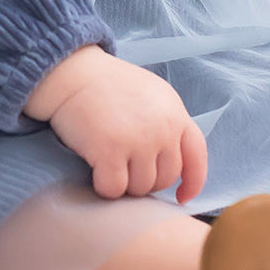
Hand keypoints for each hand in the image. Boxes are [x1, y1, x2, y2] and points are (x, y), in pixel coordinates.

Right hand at [43, 51, 208, 204]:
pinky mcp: (110, 152)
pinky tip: (95, 169)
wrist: (73, 72)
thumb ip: (167, 124)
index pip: (196, 155)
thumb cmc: (108, 85)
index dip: (193, 181)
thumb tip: (176, 166)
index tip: (182, 197)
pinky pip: (114, 189)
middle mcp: (162, 128)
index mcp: (175, 112)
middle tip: (124, 165)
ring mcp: (138, 141)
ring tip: (108, 160)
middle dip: (144, 180)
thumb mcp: (151, 95)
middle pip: (164, 179)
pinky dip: (104, 186)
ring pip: (140, 188)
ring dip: (123, 184)